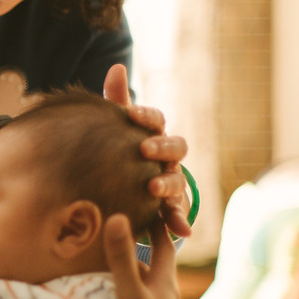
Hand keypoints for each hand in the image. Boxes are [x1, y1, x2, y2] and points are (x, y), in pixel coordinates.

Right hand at [99, 214, 181, 298]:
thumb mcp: (130, 293)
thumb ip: (121, 257)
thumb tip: (118, 217)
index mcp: (165, 282)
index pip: (165, 243)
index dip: (160, 222)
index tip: (154, 203)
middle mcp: (168, 296)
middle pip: (160, 263)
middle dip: (150, 245)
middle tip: (136, 225)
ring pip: (153, 284)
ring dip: (141, 270)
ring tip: (126, 259)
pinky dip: (138, 291)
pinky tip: (125, 297)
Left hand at [103, 64, 191, 236]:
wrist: (131, 186)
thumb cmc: (122, 149)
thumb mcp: (117, 128)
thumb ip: (117, 100)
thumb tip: (117, 67)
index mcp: (154, 134)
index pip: (156, 120)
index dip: (146, 116)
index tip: (131, 113)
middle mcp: (168, 157)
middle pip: (175, 147)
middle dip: (162, 147)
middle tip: (145, 149)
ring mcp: (172, 182)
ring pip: (178, 181)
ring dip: (168, 184)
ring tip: (153, 189)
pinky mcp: (169, 207)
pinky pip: (176, 215)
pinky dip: (179, 222)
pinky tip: (180, 231)